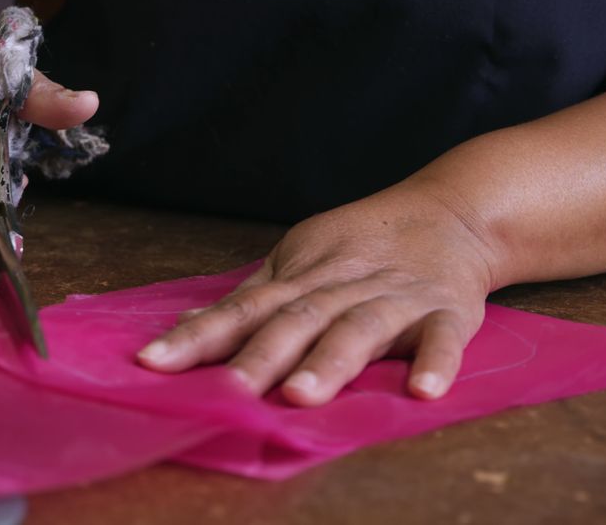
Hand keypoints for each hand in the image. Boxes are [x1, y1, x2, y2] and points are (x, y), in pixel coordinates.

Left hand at [137, 182, 501, 405]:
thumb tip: (184, 323)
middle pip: (294, 322)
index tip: (153, 362)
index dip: (198, 336)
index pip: (241, 310)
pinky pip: (441, 336)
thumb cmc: (362, 243)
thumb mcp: (299, 259)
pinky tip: (424, 389)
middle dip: (260, 357)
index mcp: (301, 279)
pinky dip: (436, 360)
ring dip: (331, 361)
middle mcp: (341, 288)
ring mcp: (395, 299)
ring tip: (304, 395)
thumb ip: (249, 298)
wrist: (452, 211)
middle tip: (228, 391)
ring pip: (358, 328)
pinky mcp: (447, 311)